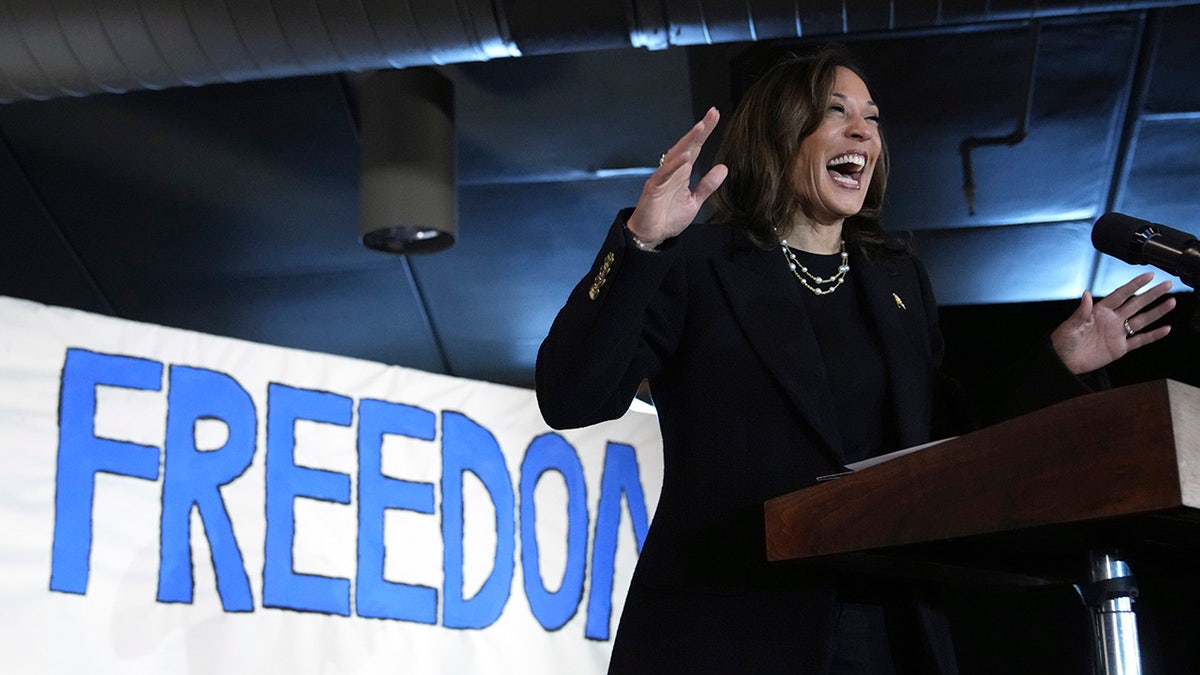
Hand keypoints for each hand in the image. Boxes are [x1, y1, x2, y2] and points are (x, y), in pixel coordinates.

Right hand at [625, 107, 728, 246]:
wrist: (651, 235)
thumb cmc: (668, 217)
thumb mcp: (694, 201)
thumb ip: (707, 185)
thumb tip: (723, 168)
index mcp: (682, 172)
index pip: (696, 148)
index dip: (705, 132)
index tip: (716, 115)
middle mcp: (672, 170)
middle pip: (687, 145)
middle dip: (700, 130)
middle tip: (713, 114)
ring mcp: (662, 178)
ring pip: (675, 155)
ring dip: (688, 142)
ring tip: (701, 129)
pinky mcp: (652, 188)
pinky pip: (663, 174)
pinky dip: (673, 166)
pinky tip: (684, 157)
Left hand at [1051, 272, 1176, 374]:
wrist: (1062, 362)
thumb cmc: (1062, 342)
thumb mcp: (1070, 326)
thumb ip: (1081, 311)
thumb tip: (1086, 294)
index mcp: (1099, 311)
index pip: (1121, 294)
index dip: (1135, 285)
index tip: (1149, 275)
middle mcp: (1111, 320)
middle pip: (1136, 304)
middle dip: (1152, 294)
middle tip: (1167, 284)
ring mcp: (1117, 333)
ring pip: (1141, 320)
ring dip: (1156, 312)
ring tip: (1171, 302)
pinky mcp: (1120, 348)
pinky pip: (1140, 340)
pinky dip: (1153, 336)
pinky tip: (1165, 329)